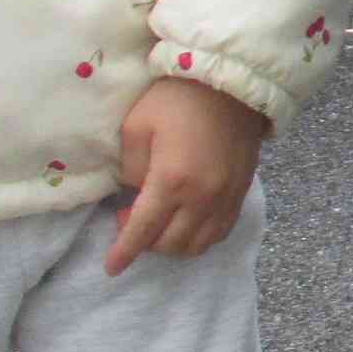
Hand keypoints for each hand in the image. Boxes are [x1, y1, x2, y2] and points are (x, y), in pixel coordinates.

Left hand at [108, 75, 266, 274]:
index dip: (124, 252)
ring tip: (159, 222)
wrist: (231, 84)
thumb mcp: (136, 126)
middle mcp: (202, 198)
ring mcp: (226, 198)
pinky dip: (199, 237)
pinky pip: (220, 232)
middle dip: (145, 243)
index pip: (143, 230)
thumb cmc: (177, 99)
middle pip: (171, 244)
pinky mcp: (241, 193)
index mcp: (172, 181)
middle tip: (130, 217)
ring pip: (198, 245)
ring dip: (173, 244)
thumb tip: (137, 191)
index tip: (111, 267)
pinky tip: (186, 222)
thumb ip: (131, 168)